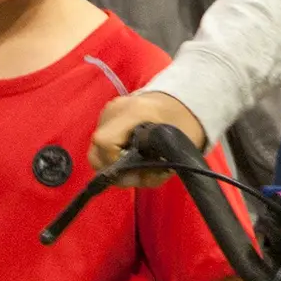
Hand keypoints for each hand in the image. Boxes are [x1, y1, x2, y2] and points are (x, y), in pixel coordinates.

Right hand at [91, 91, 206, 181]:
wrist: (184, 100)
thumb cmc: (185, 125)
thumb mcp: (176, 151)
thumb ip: (155, 171)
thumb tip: (134, 181)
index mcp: (134, 112)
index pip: (105, 142)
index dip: (114, 164)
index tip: (134, 173)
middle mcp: (115, 109)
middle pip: (96, 151)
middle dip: (113, 170)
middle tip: (136, 175)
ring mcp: (108, 111)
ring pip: (96, 151)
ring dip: (112, 165)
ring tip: (135, 166)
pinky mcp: (107, 117)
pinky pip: (101, 144)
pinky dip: (113, 155)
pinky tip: (132, 155)